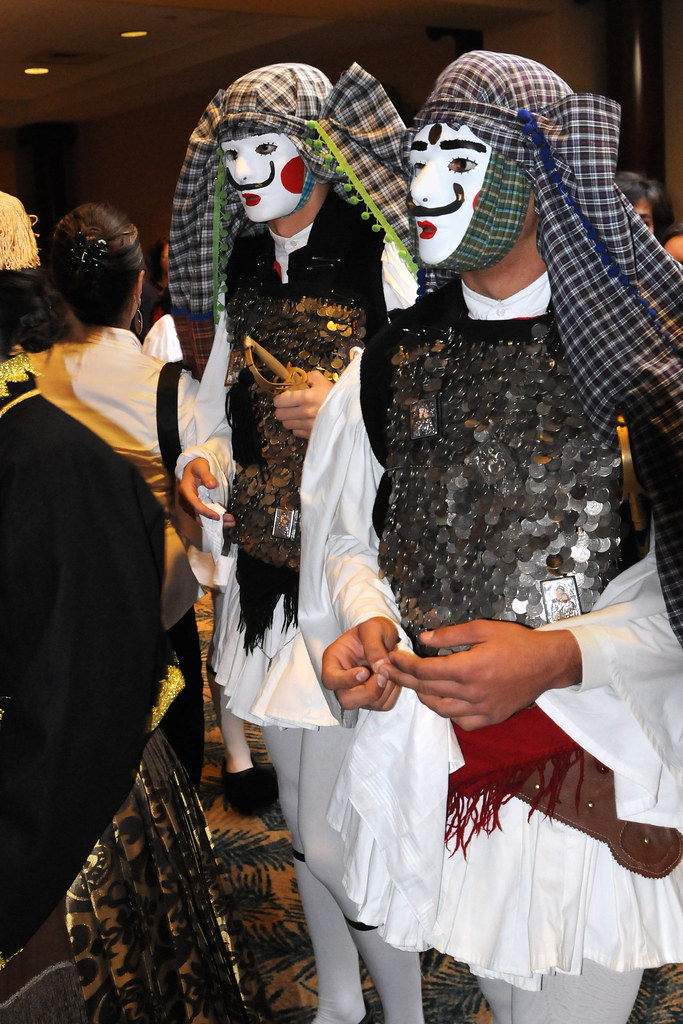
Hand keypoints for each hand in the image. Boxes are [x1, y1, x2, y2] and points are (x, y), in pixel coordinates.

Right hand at [178, 457, 234, 524]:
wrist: (192, 468)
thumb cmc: (197, 467)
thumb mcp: (201, 467)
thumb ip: (206, 475)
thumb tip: (212, 485)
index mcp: (185, 490)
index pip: (195, 504)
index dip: (206, 512)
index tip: (218, 517)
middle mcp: (185, 500)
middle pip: (198, 515)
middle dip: (214, 520)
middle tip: (230, 521)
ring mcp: (189, 505)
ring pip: (201, 518)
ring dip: (215, 522)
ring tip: (230, 522)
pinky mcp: (194, 508)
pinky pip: (202, 516)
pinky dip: (213, 519)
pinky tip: (225, 520)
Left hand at [272, 370, 332, 437]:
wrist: (349, 411)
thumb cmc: (336, 396)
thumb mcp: (323, 381)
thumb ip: (309, 377)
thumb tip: (300, 378)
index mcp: (306, 397)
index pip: (280, 401)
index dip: (279, 399)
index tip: (282, 397)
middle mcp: (305, 413)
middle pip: (280, 414)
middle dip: (282, 409)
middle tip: (287, 406)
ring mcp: (308, 425)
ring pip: (286, 424)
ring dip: (289, 419)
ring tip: (296, 414)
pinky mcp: (311, 434)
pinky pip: (296, 432)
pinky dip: (298, 427)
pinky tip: (304, 421)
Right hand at [322, 616, 400, 711]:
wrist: (384, 636)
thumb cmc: (372, 630)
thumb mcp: (372, 628)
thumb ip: (374, 645)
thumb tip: (380, 667)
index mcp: (333, 661)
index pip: (330, 679)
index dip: (346, 680)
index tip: (364, 672)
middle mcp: (342, 681)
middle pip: (346, 700)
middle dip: (368, 692)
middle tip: (382, 676)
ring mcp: (357, 692)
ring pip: (367, 705)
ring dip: (384, 690)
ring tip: (391, 669)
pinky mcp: (373, 698)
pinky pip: (383, 705)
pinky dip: (392, 693)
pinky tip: (394, 677)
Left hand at [387, 619, 581, 729]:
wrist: (548, 663)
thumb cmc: (517, 642)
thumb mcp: (483, 629)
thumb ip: (451, 635)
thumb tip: (423, 639)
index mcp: (468, 668)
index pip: (425, 671)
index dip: (404, 664)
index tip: (392, 658)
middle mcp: (473, 693)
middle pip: (428, 690)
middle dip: (405, 679)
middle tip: (391, 671)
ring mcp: (482, 709)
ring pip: (441, 710)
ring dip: (424, 697)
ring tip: (416, 685)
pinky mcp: (492, 718)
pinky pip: (462, 722)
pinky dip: (448, 713)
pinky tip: (445, 701)